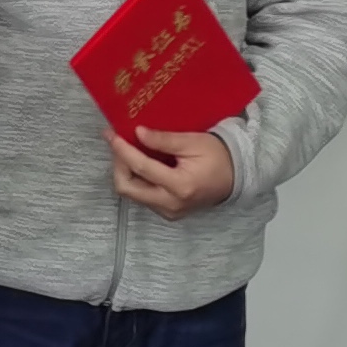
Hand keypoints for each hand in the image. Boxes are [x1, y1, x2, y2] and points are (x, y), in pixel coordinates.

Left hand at [110, 124, 234, 218]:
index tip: (111, 134)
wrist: (236, 177)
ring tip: (128, 150)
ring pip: (133, 194)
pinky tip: (140, 163)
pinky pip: (143, 197)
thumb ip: (163, 139)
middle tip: (118, 144)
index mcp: (180, 186)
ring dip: (125, 171)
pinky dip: (137, 179)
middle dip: (118, 165)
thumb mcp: (192, 142)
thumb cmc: (218, 156)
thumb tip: (137, 133)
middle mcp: (171, 204)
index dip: (122, 150)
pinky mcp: (168, 213)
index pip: (141, 168)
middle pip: (128, 188)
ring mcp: (169, 212)